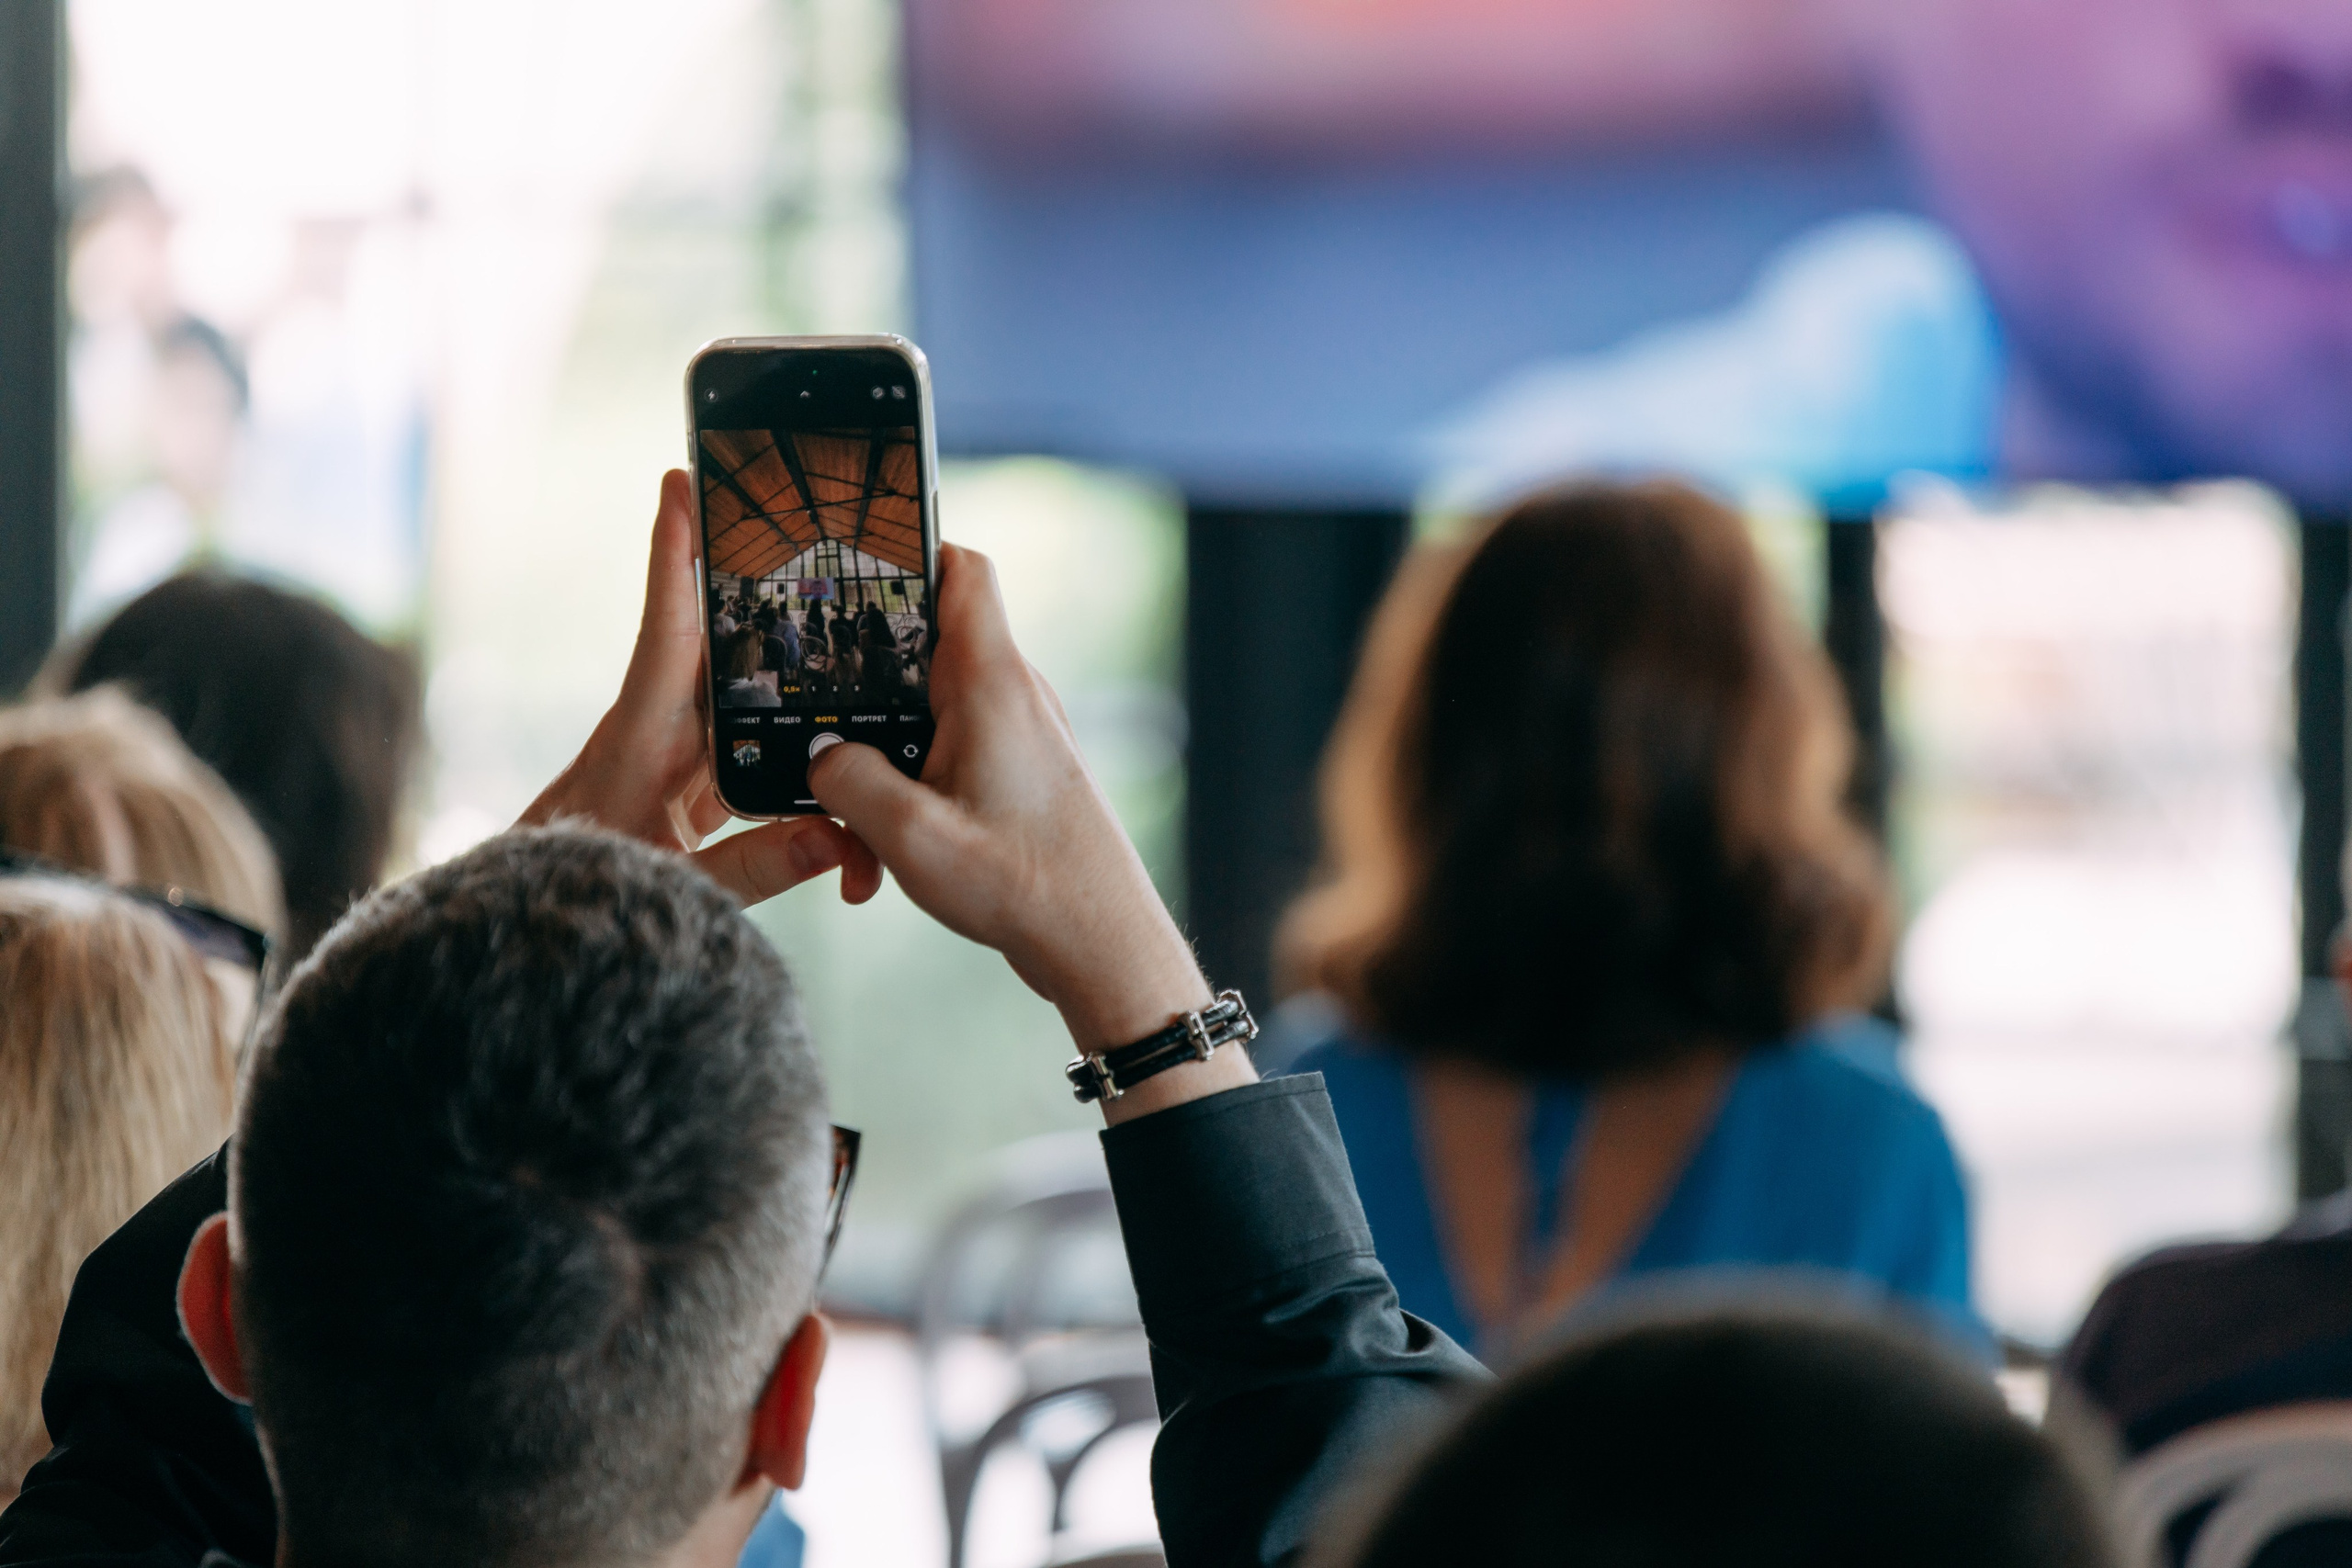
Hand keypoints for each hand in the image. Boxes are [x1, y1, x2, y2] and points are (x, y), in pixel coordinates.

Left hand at [520, 470, 882, 908]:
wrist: (531, 928)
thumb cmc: (583, 897)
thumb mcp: (679, 890)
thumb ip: (760, 868)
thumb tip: (840, 837)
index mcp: (643, 739)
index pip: (669, 630)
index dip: (677, 557)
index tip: (682, 481)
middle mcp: (661, 730)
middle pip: (717, 639)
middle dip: (749, 575)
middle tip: (781, 502)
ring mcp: (677, 753)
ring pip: (740, 691)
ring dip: (781, 653)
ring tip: (825, 584)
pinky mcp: (692, 781)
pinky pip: (749, 744)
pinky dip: (788, 733)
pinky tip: (834, 722)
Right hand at [808, 544, 1255, 1120]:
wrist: (1103, 946)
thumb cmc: (1024, 886)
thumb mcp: (909, 836)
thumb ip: (848, 781)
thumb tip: (822, 756)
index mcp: (992, 683)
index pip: (962, 571)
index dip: (910, 550)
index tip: (852, 564)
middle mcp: (1014, 695)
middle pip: (929, 645)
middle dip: (865, 681)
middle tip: (814, 713)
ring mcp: (1022, 734)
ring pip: (932, 713)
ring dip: (885, 757)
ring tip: (852, 818)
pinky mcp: (1022, 773)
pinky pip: (951, 755)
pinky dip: (913, 789)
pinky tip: (886, 851)